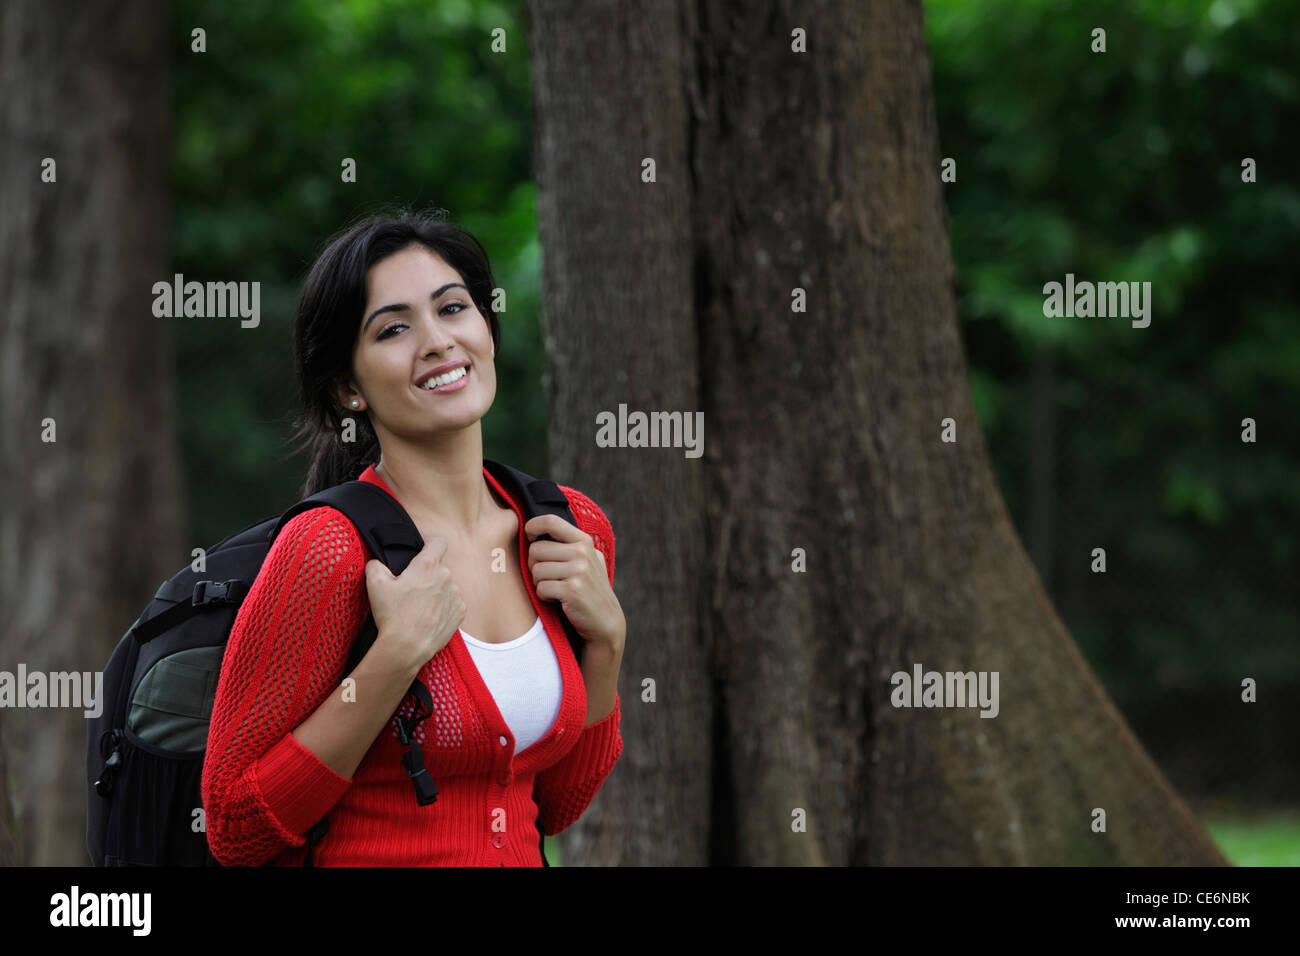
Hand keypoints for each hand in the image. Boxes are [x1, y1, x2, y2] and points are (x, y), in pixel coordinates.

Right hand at [364, 536, 465, 675]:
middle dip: (426, 576)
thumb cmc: (392, 615)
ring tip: (418, 608)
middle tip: (409, 590)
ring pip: (445, 587)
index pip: (438, 542)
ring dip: (435, 592)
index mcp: (427, 566)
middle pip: (438, 568)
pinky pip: (452, 603)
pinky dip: (443, 608)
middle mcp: (446, 577)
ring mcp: (455, 595)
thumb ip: (375, 565)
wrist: (407, 647)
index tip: (422, 553)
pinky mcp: (460, 612)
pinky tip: (428, 617)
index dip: (430, 545)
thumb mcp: (375, 584)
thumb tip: (377, 562)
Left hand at [524, 514, 624, 651]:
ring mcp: (578, 570)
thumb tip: (533, 528)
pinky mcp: (572, 590)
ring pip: (535, 570)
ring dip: (539, 583)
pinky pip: (541, 588)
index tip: (530, 538)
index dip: (532, 527)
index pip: (550, 521)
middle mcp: (582, 552)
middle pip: (535, 549)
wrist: (605, 621)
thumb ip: (568, 544)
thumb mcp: (586, 560)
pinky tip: (558, 600)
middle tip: (548, 577)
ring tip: (556, 589)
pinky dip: (544, 597)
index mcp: (584, 541)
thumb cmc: (589, 589)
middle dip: (534, 566)